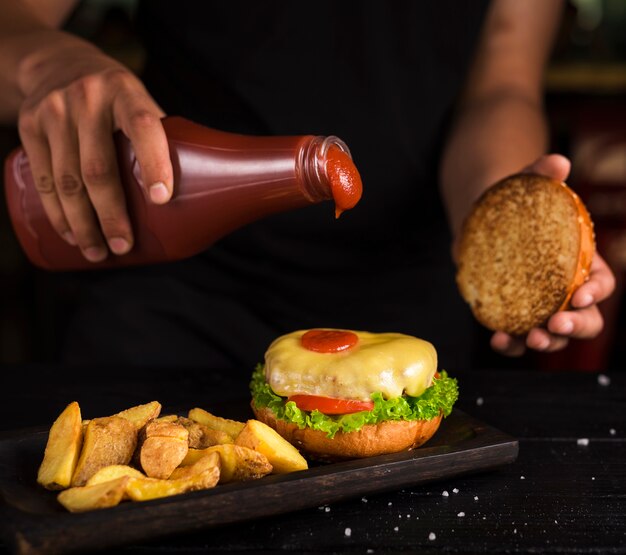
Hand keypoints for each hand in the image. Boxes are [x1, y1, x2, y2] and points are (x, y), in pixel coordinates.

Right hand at [17, 34, 172, 261]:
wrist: (58, 63)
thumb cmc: (117, 99)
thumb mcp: (140, 102)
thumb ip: (162, 140)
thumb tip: (200, 194)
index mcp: (126, 92)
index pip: (144, 126)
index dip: (154, 163)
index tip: (162, 199)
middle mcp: (88, 98)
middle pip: (98, 167)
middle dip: (112, 215)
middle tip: (123, 246)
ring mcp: (55, 111)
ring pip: (67, 180)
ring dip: (83, 224)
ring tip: (97, 251)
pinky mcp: (30, 125)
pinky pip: (43, 179)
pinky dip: (57, 213)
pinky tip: (70, 234)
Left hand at [490, 153, 615, 355]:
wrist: (482, 220)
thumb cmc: (515, 204)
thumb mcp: (527, 184)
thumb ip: (542, 172)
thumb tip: (557, 161)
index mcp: (582, 262)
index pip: (602, 283)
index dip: (597, 292)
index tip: (580, 294)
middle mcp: (565, 290)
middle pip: (587, 317)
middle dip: (577, 325)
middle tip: (556, 324)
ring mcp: (539, 307)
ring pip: (555, 335)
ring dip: (546, 342)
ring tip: (530, 337)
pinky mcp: (513, 315)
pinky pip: (517, 337)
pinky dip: (512, 344)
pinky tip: (499, 340)